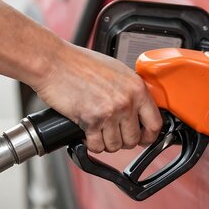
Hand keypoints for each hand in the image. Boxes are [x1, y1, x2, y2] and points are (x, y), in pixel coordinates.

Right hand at [32, 43, 162, 152]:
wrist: (54, 62)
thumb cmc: (79, 63)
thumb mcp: (116, 71)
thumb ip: (130, 91)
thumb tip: (138, 110)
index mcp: (136, 87)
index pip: (155, 123)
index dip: (149, 135)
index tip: (142, 138)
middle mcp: (126, 100)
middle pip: (134, 139)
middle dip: (122, 140)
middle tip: (112, 133)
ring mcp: (110, 112)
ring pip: (115, 146)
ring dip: (105, 143)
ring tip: (97, 131)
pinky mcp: (91, 120)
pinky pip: (97, 146)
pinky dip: (91, 144)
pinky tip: (87, 132)